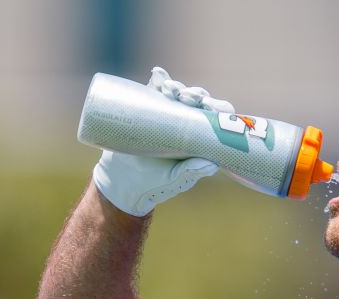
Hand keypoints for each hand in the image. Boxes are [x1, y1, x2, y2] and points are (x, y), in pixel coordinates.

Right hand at [91, 67, 234, 216]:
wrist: (122, 181)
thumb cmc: (155, 183)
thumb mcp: (175, 180)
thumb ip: (191, 172)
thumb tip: (212, 164)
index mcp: (201, 138)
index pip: (216, 118)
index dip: (216, 108)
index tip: (208, 105)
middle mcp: (187, 122)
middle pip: (198, 101)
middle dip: (195, 95)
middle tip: (187, 97)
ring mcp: (168, 113)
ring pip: (179, 93)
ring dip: (177, 87)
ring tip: (170, 90)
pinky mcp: (149, 108)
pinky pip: (156, 90)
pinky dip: (159, 80)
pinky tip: (158, 75)